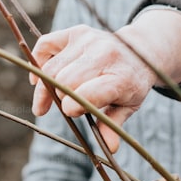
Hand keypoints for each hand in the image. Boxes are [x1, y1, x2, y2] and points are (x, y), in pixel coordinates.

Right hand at [31, 11, 180, 152]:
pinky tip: (37, 78)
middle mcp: (105, 54)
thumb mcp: (129, 106)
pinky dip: (37, 62)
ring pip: (52, 68)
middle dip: (60, 98)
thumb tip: (109, 149)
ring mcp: (90, 40)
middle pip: (64, 81)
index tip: (72, 113)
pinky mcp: (78, 32)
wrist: (142, 51)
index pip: (88, 94)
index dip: (73, 107)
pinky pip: (45, 45)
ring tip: (49, 100)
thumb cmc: (131, 84)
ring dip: (46, 87)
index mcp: (121, 78)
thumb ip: (114, 126)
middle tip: (65, 106)